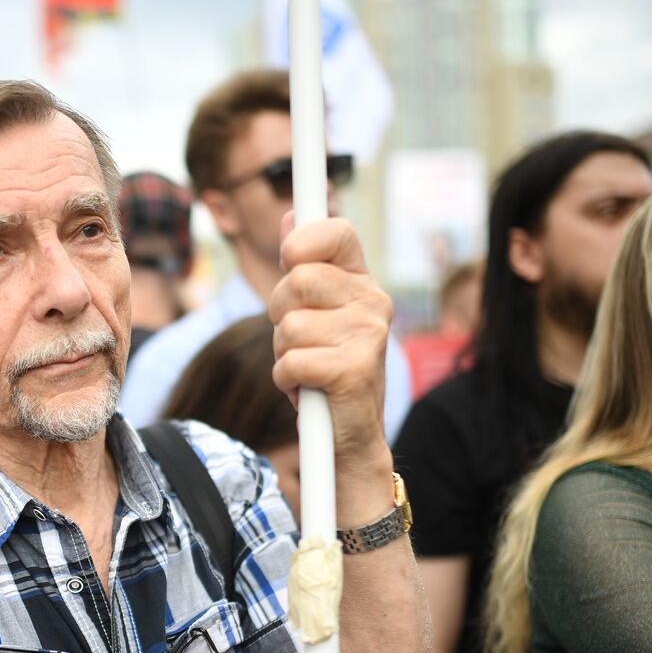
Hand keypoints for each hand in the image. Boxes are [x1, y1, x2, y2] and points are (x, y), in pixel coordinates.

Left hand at [269, 213, 391, 466]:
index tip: (289, 256)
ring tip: (305, 368)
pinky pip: (290, 361)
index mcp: (361, 282)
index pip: (337, 233)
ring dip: (283, 353)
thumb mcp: (315, 313)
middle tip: (297, 339)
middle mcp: (373, 302)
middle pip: (298, 279)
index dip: (304, 238)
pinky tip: (306, 389)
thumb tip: (290, 215)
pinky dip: (286, 380)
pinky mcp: (354, 370)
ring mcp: (368, 335)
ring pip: (289, 326)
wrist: (349, 437)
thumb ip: (302, 266)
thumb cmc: (326, 368)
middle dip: (279, 313)